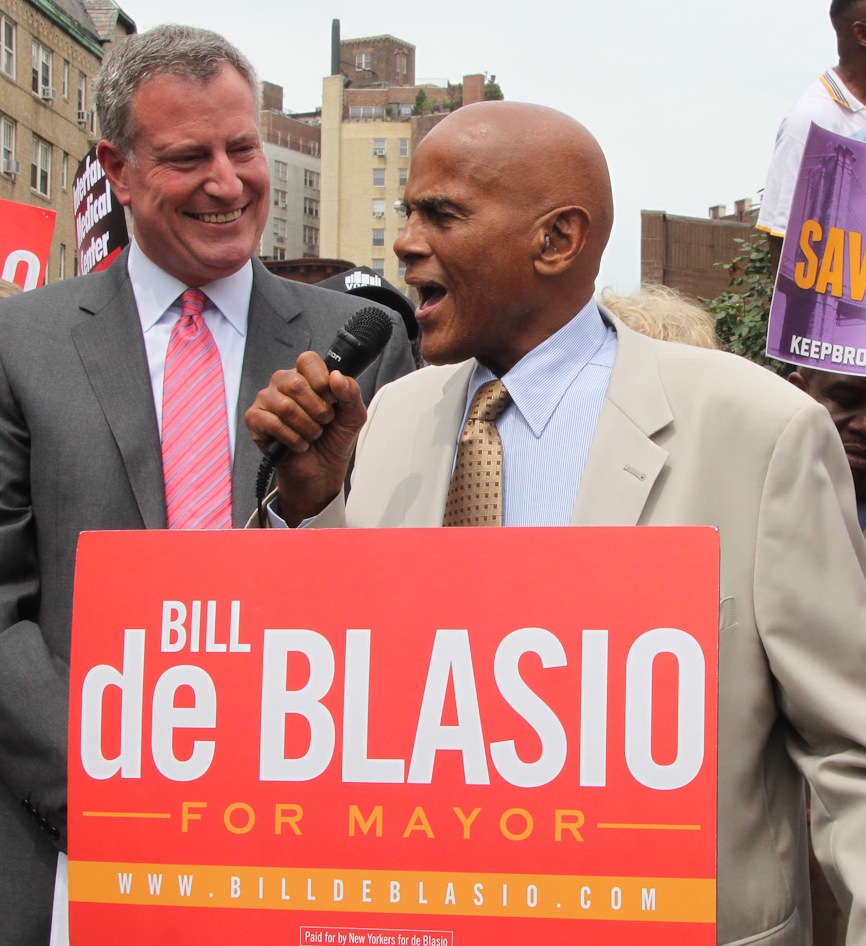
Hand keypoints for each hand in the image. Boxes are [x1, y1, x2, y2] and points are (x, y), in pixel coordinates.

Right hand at [245, 351, 366, 524]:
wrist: (322, 470)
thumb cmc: (334, 439)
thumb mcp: (353, 415)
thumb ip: (351, 392)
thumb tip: (336, 376)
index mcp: (306, 376)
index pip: (308, 360)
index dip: (321, 381)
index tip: (331, 400)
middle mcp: (284, 383)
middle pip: (296, 383)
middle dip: (317, 411)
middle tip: (323, 422)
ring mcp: (267, 400)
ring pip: (285, 406)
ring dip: (307, 427)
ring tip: (312, 435)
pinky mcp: (255, 419)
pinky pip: (272, 423)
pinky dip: (292, 438)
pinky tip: (299, 444)